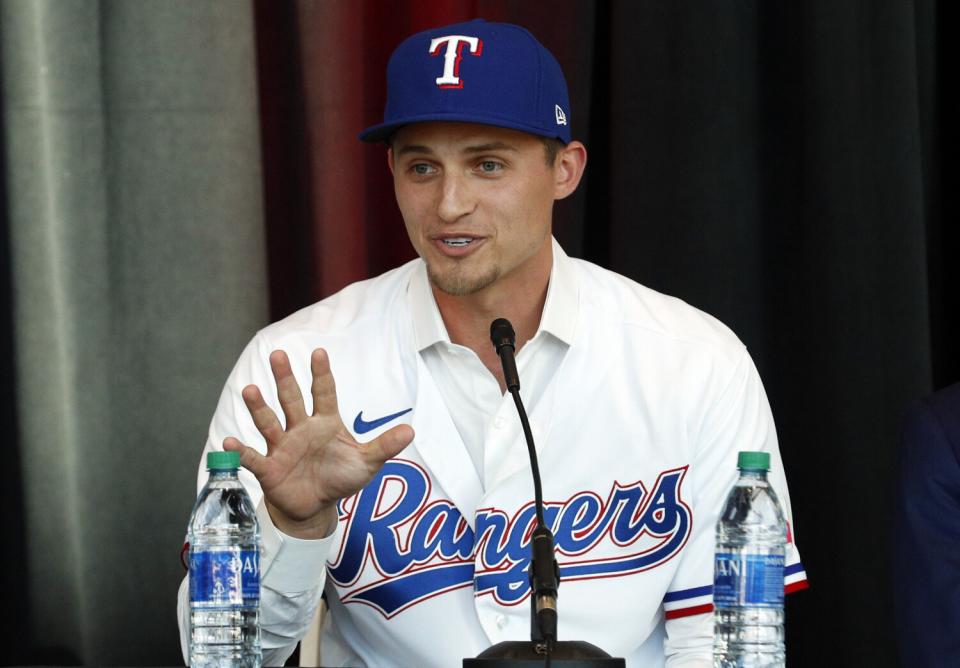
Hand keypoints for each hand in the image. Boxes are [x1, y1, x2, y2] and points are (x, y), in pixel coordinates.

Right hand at [223, 348, 413, 538]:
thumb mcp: (366, 463)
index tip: (319, 352)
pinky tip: (227, 443)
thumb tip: (411, 430)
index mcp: (325, 423)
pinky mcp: (269, 468)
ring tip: (249, 389)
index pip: (324, 392)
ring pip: (269, 422)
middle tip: (277, 353)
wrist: (315, 507)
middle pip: (291, 398)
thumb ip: (385, 446)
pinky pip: (253, 458)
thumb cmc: (339, 478)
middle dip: (285, 377)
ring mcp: (282, 446)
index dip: (321, 374)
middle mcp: (300, 429)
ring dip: (259, 407)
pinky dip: (240, 452)